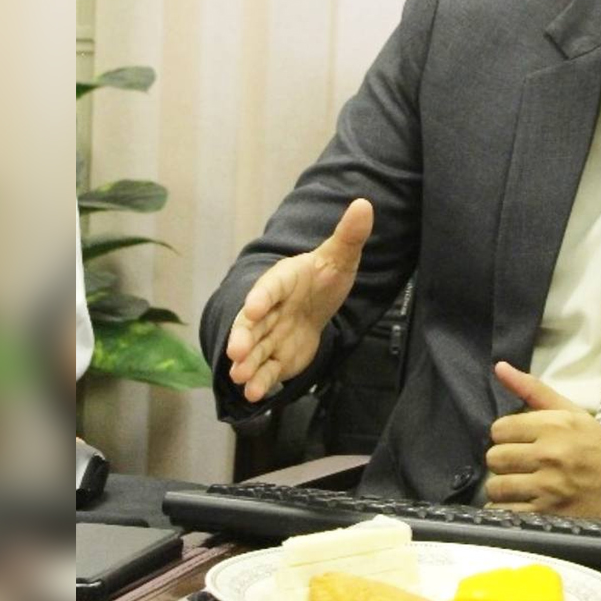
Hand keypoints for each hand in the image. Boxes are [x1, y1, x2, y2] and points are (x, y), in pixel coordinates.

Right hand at [226, 199, 372, 403]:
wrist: (319, 302)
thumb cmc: (324, 276)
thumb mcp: (341, 256)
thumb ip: (349, 234)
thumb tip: (365, 204)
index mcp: (282, 280)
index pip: (270, 287)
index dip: (261, 297)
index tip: (254, 308)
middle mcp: (270, 309)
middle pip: (252, 324)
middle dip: (243, 337)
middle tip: (235, 351)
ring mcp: (270, 335)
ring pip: (255, 350)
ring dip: (247, 364)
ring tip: (240, 377)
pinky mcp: (277, 357)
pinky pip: (267, 370)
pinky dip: (261, 382)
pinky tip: (255, 395)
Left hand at [485, 362, 600, 521]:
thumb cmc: (598, 447)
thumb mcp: (572, 413)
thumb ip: (533, 389)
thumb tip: (499, 367)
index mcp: (555, 426)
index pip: (499, 429)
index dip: (506, 436)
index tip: (520, 442)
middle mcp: (550, 454)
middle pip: (494, 457)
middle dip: (504, 461)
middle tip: (520, 464)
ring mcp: (548, 487)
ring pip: (496, 486)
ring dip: (503, 487)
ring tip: (519, 485)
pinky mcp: (548, 514)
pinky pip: (506, 512)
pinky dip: (507, 509)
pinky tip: (521, 503)